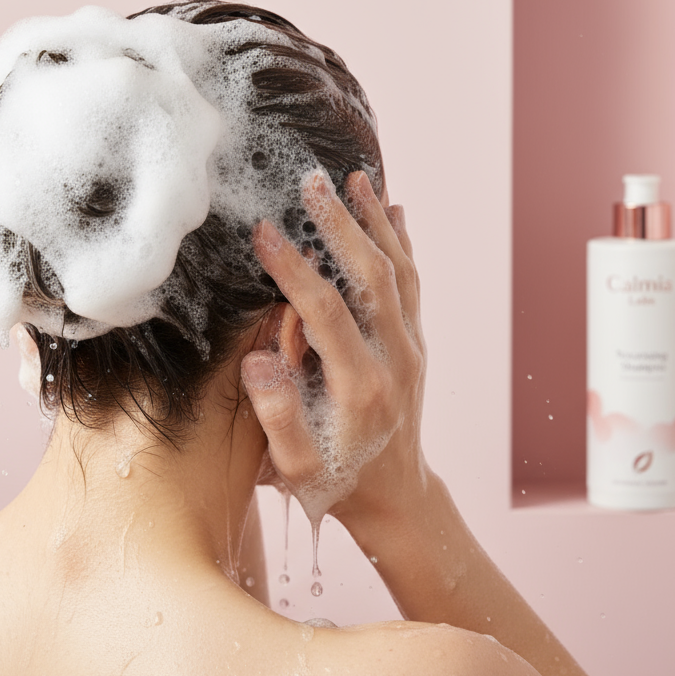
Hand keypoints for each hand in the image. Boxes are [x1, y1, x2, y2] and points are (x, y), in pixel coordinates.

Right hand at [241, 169, 427, 528]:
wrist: (394, 497)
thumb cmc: (334, 484)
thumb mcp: (295, 470)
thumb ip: (277, 417)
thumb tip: (258, 359)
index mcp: (360, 387)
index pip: (325, 312)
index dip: (293, 269)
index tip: (263, 232)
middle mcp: (395, 359)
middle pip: (372, 277)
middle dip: (342, 225)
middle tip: (312, 182)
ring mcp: (411, 348)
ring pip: (399, 272)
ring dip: (376, 223)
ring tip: (355, 178)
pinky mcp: (416, 343)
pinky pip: (412, 283)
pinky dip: (402, 243)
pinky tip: (391, 211)